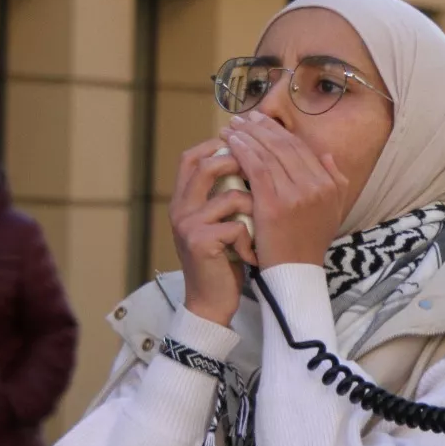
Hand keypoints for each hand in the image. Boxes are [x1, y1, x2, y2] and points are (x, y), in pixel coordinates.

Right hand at [171, 137, 256, 326]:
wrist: (212, 300)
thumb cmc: (226, 258)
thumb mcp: (224, 221)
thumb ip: (228, 194)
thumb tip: (256, 162)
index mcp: (184, 199)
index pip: (192, 157)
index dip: (217, 145)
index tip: (248, 145)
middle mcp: (180, 208)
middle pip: (205, 166)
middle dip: (240, 165)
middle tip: (264, 176)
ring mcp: (187, 224)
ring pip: (230, 196)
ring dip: (255, 209)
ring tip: (262, 227)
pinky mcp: (200, 243)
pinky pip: (237, 226)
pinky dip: (251, 239)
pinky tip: (252, 254)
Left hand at [223, 112, 349, 267]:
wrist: (295, 271)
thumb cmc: (308, 243)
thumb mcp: (332, 211)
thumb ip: (335, 181)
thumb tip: (327, 155)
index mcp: (329, 185)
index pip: (301, 148)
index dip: (279, 131)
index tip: (260, 121)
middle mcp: (316, 186)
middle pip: (284, 146)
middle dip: (261, 128)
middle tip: (242, 118)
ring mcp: (296, 194)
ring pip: (268, 154)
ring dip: (248, 136)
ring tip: (232, 128)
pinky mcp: (274, 204)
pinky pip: (256, 169)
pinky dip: (243, 152)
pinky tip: (231, 143)